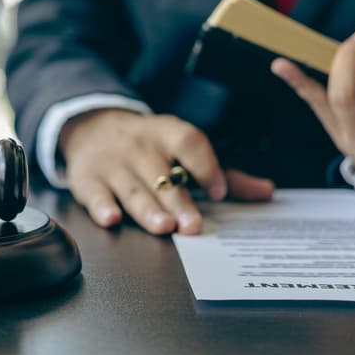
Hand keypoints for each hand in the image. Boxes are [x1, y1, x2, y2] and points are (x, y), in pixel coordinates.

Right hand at [59, 109, 274, 234]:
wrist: (91, 127)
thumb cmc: (150, 147)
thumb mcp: (182, 149)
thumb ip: (224, 173)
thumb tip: (267, 193)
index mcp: (167, 133)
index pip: (188, 142)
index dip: (205, 164)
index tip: (218, 189)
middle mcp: (139, 145)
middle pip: (161, 174)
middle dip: (178, 201)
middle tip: (193, 226)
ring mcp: (112, 163)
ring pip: (132, 188)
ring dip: (147, 209)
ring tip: (164, 227)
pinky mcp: (86, 179)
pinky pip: (94, 194)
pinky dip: (101, 207)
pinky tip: (111, 219)